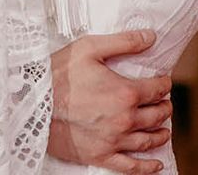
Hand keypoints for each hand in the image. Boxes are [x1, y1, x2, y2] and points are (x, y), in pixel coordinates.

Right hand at [48, 30, 172, 173]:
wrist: (33, 101)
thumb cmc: (58, 73)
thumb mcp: (89, 48)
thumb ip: (123, 42)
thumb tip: (150, 36)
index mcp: (125, 92)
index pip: (156, 89)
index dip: (163, 84)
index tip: (163, 81)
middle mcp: (125, 119)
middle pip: (156, 115)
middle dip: (164, 107)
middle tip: (164, 103)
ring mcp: (114, 140)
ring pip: (148, 140)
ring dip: (160, 133)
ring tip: (163, 128)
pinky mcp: (101, 156)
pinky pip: (132, 167)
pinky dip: (148, 166)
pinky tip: (156, 163)